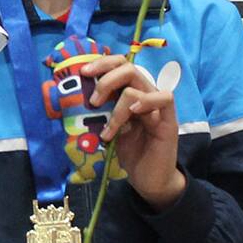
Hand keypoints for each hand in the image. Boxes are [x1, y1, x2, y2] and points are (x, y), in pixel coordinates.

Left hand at [83, 55, 183, 210]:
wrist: (148, 180)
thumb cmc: (128, 152)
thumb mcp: (107, 129)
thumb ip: (98, 113)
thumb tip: (72, 100)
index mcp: (129, 92)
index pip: (119, 64)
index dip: (102, 63)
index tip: (83, 73)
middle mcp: (145, 93)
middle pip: (129, 68)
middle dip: (106, 80)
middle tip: (93, 101)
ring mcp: (158, 106)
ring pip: (139, 86)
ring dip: (118, 107)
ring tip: (108, 130)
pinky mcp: (169, 119)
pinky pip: (163, 98)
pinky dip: (145, 102)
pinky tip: (133, 115)